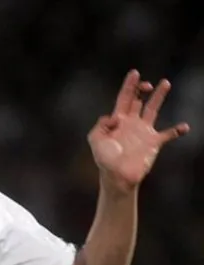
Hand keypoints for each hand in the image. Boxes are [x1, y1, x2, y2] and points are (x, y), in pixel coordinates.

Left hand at [88, 69, 189, 190]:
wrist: (117, 176)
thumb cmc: (105, 160)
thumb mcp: (95, 139)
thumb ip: (100, 125)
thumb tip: (114, 117)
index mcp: (117, 120)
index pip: (123, 98)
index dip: (129, 85)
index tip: (135, 73)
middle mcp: (131, 122)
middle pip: (138, 100)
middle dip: (142, 89)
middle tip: (147, 84)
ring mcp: (143, 131)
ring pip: (153, 109)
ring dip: (159, 96)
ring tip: (165, 83)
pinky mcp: (154, 142)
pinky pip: (168, 134)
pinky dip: (177, 130)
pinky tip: (184, 127)